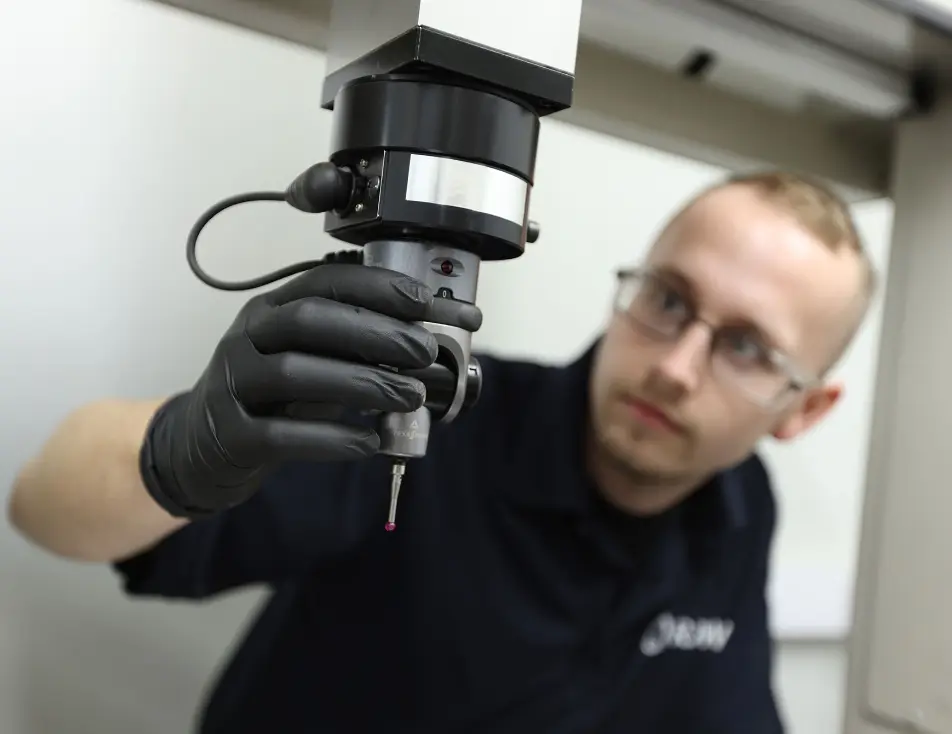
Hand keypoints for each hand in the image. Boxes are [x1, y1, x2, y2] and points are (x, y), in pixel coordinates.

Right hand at [138, 263, 481, 516]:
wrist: (203, 446)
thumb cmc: (272, 397)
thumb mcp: (308, 358)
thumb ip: (353, 346)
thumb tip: (428, 340)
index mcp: (272, 310)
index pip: (326, 282)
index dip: (378, 287)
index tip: (426, 301)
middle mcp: (249, 337)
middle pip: (309, 320)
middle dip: (375, 332)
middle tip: (425, 352)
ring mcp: (234, 384)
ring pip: (295, 373)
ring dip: (361, 383)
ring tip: (411, 397)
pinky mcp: (231, 435)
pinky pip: (280, 435)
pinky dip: (331, 439)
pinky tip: (370, 443)